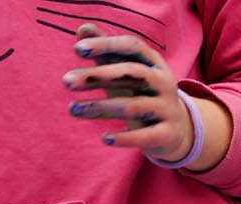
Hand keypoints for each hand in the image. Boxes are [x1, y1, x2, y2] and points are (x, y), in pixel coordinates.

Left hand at [64, 24, 198, 160]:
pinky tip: (104, 138)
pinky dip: (125, 138)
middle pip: (133, 74)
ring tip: (72, 109)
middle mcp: (165, 83)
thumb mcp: (125, 71)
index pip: (131, 46)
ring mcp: (169, 109)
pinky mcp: (168, 134)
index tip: (77, 50)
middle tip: (65, 81)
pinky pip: (146, 136)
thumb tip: (83, 28)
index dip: (106, 45)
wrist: (174, 131)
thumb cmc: (141, 94)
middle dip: (98, 76)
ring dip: (100, 107)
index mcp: (154, 63)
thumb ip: (105, 51)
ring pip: (134, 106)